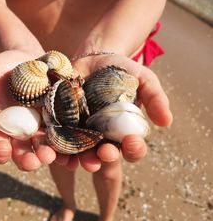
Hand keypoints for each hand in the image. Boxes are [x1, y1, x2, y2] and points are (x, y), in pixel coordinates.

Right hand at [0, 49, 56, 170]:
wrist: (29, 56)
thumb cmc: (3, 66)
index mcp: (0, 126)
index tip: (1, 150)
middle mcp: (20, 132)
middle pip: (21, 153)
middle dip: (26, 160)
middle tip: (32, 161)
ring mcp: (40, 127)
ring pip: (43, 148)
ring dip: (46, 154)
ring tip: (50, 155)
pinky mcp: (59, 120)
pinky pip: (62, 135)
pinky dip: (65, 143)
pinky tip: (70, 146)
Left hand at [55, 53, 172, 171]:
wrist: (91, 59)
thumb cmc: (120, 71)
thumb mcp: (142, 78)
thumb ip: (154, 97)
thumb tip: (166, 122)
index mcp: (123, 132)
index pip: (131, 148)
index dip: (133, 149)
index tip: (132, 142)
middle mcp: (101, 138)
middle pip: (104, 155)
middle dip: (104, 157)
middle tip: (105, 153)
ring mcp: (79, 134)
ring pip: (79, 154)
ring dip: (79, 159)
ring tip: (77, 161)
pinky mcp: (60, 126)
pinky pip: (57, 141)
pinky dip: (56, 148)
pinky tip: (55, 151)